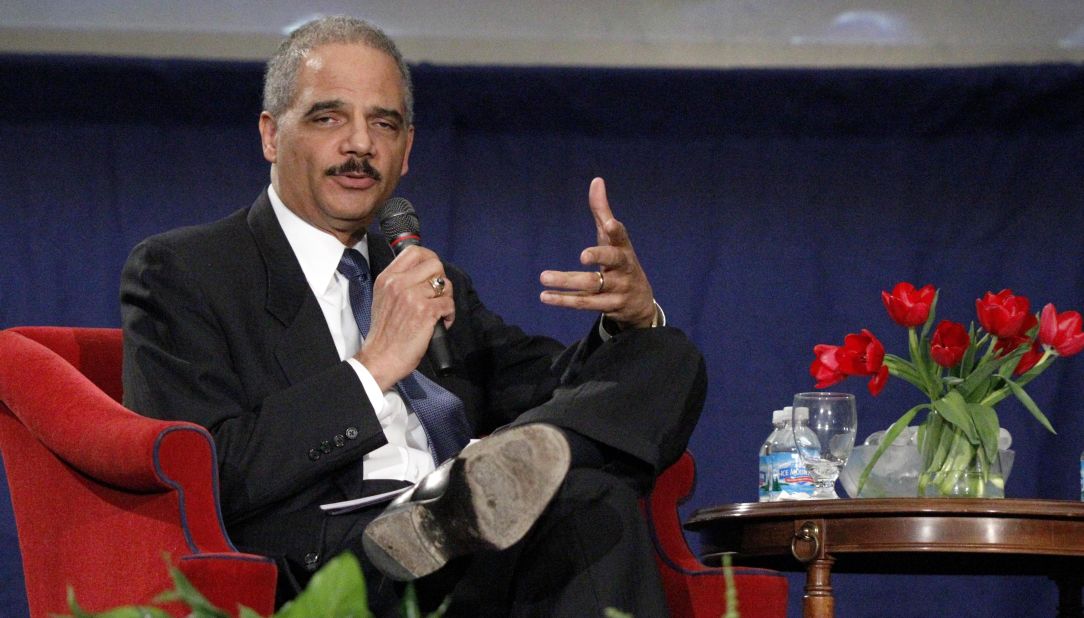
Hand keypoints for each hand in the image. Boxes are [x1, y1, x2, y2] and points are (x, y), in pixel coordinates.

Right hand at [355, 245, 454, 389]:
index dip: (430, 258)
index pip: (414, 251)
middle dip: (441, 280)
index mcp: (387, 278)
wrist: (381, 357)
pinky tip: (440, 323)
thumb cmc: (385, 333)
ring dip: (446, 299)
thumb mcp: (383, 298)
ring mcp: (412, 296)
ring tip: (438, 312)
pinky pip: (449, 303)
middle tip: (437, 295)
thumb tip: (423, 273)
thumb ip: (399, 283)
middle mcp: (399, 283)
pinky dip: (449, 315)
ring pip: (445, 284)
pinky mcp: (425, 311)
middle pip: (435, 264)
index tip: (434, 271)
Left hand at [539, 177, 656, 328]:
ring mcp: (617, 290)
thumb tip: (596, 180)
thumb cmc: (621, 263)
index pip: (621, 237)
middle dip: (598, 257)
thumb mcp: (614, 239)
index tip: (609, 224)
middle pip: (611, 262)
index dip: (616, 231)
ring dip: (567, 283)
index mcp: (624, 249)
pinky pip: (585, 304)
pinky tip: (545, 297)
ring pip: (592, 286)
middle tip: (582, 255)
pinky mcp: (609, 307)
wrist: (640, 302)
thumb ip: (603, 212)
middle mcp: (623, 269)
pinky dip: (564, 300)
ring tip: (544, 277)